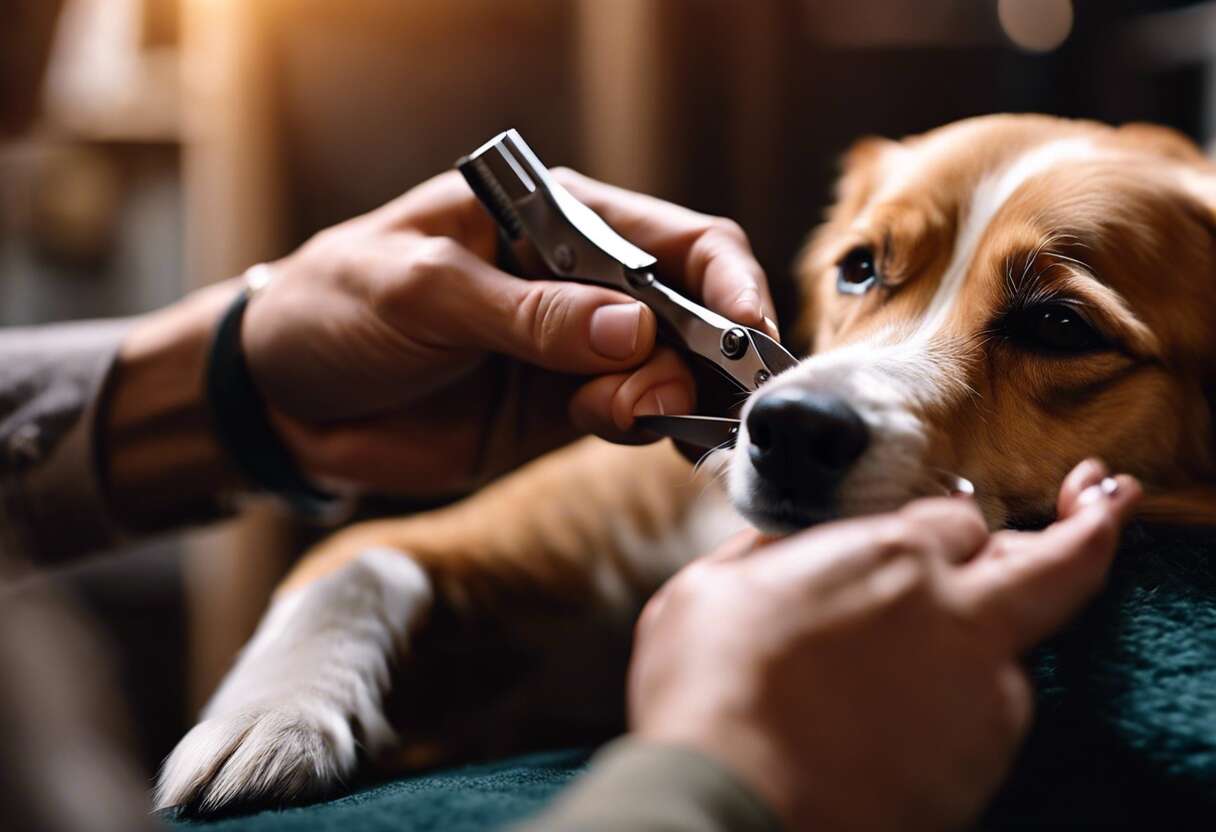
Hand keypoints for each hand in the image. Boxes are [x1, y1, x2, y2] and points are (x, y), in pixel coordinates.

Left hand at [244, 169, 776, 493]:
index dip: (723, 276)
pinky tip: (635, 432)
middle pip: (687, 310)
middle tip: (672, 394)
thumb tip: (633, 331)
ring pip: (665, 371)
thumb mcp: (422, 291)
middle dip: (703, 351)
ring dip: (668, 396)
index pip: (671, 237)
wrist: (284, 398)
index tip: (747, 326)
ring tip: (624, 416)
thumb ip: (527, 313)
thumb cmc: (337, 306)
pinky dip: (647, 427)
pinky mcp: (559, 410)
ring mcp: (574, 351)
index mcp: (552, 220)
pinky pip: (628, 417)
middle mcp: (580, 282)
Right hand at [628, 460, 1140, 830]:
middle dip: (1086, 532)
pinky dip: (954, 714)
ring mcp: (978, 698)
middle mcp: (955, 618)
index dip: (945, 526)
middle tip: (1097, 509)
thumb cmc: (708, 690)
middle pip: (1058, 565)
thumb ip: (767, 554)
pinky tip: (889, 725)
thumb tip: (782, 546)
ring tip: (906, 669)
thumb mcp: (712, 587)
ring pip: (1009, 654)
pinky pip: (982, 723)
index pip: (961, 518)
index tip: (931, 538)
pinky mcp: (978, 767)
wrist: (726, 800)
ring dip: (977, 647)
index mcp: (891, 559)